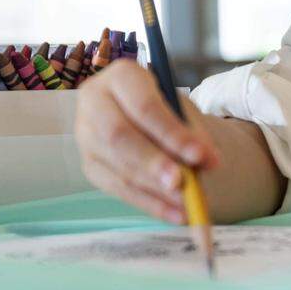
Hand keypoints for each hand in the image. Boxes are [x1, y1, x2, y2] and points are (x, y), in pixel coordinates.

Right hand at [75, 60, 219, 223]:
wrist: (147, 115)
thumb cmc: (165, 107)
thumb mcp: (181, 109)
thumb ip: (191, 132)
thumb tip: (205, 162)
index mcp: (121, 76)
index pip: (144, 106)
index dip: (172, 133)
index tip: (201, 155)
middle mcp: (94, 102)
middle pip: (119, 136)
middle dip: (155, 163)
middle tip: (184, 183)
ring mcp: (86, 136)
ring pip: (117, 166)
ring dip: (155, 189)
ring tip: (187, 202)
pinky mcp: (89, 165)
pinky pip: (118, 189)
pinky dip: (150, 204)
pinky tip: (175, 213)